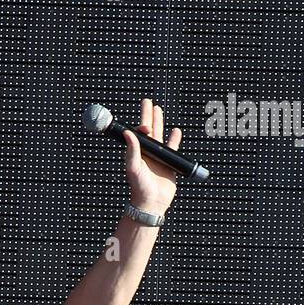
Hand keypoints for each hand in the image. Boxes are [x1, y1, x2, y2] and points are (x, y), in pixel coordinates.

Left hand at [123, 98, 182, 214]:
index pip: (138, 132)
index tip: (144, 117)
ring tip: (158, 109)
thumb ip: (131, 150)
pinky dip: (174, 139)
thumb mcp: (133, 168)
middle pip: (148, 129)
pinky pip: (172, 148)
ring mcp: (157, 157)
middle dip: (148, 115)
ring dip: (159, 122)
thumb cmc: (139, 188)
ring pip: (159, 135)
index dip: (141, 122)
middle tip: (147, 101)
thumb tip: (127, 132)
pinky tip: (176, 131)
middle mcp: (146, 153)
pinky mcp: (168, 163)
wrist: (152, 203)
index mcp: (137, 152)